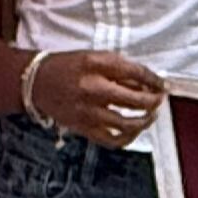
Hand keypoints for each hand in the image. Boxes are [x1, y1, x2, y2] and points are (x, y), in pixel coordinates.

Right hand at [31, 50, 167, 148]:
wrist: (35, 82)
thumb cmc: (65, 67)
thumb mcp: (93, 58)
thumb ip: (118, 70)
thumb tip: (144, 83)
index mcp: (95, 65)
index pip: (134, 72)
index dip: (153, 79)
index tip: (162, 84)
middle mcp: (92, 88)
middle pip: (134, 99)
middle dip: (153, 100)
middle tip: (159, 99)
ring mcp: (87, 111)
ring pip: (126, 123)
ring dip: (145, 119)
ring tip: (151, 114)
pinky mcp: (83, 127)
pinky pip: (112, 139)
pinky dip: (128, 138)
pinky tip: (134, 131)